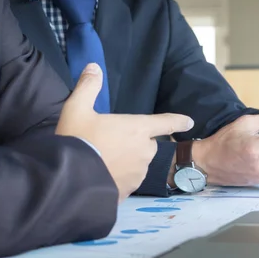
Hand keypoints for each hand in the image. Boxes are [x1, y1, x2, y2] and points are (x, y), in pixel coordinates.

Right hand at [57, 63, 193, 200]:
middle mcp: (144, 151)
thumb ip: (88, 87)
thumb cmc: (77, 140)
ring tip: (105, 160)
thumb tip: (94, 66)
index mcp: (137, 128)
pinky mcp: (129, 191)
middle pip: (148, 144)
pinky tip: (104, 176)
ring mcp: (138, 173)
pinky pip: (130, 181)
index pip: (165, 122)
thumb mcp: (76, 109)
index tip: (189, 122)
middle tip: (113, 143)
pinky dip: (121, 178)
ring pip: (140, 164)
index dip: (178, 121)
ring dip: (129, 162)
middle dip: (137, 143)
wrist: (69, 179)